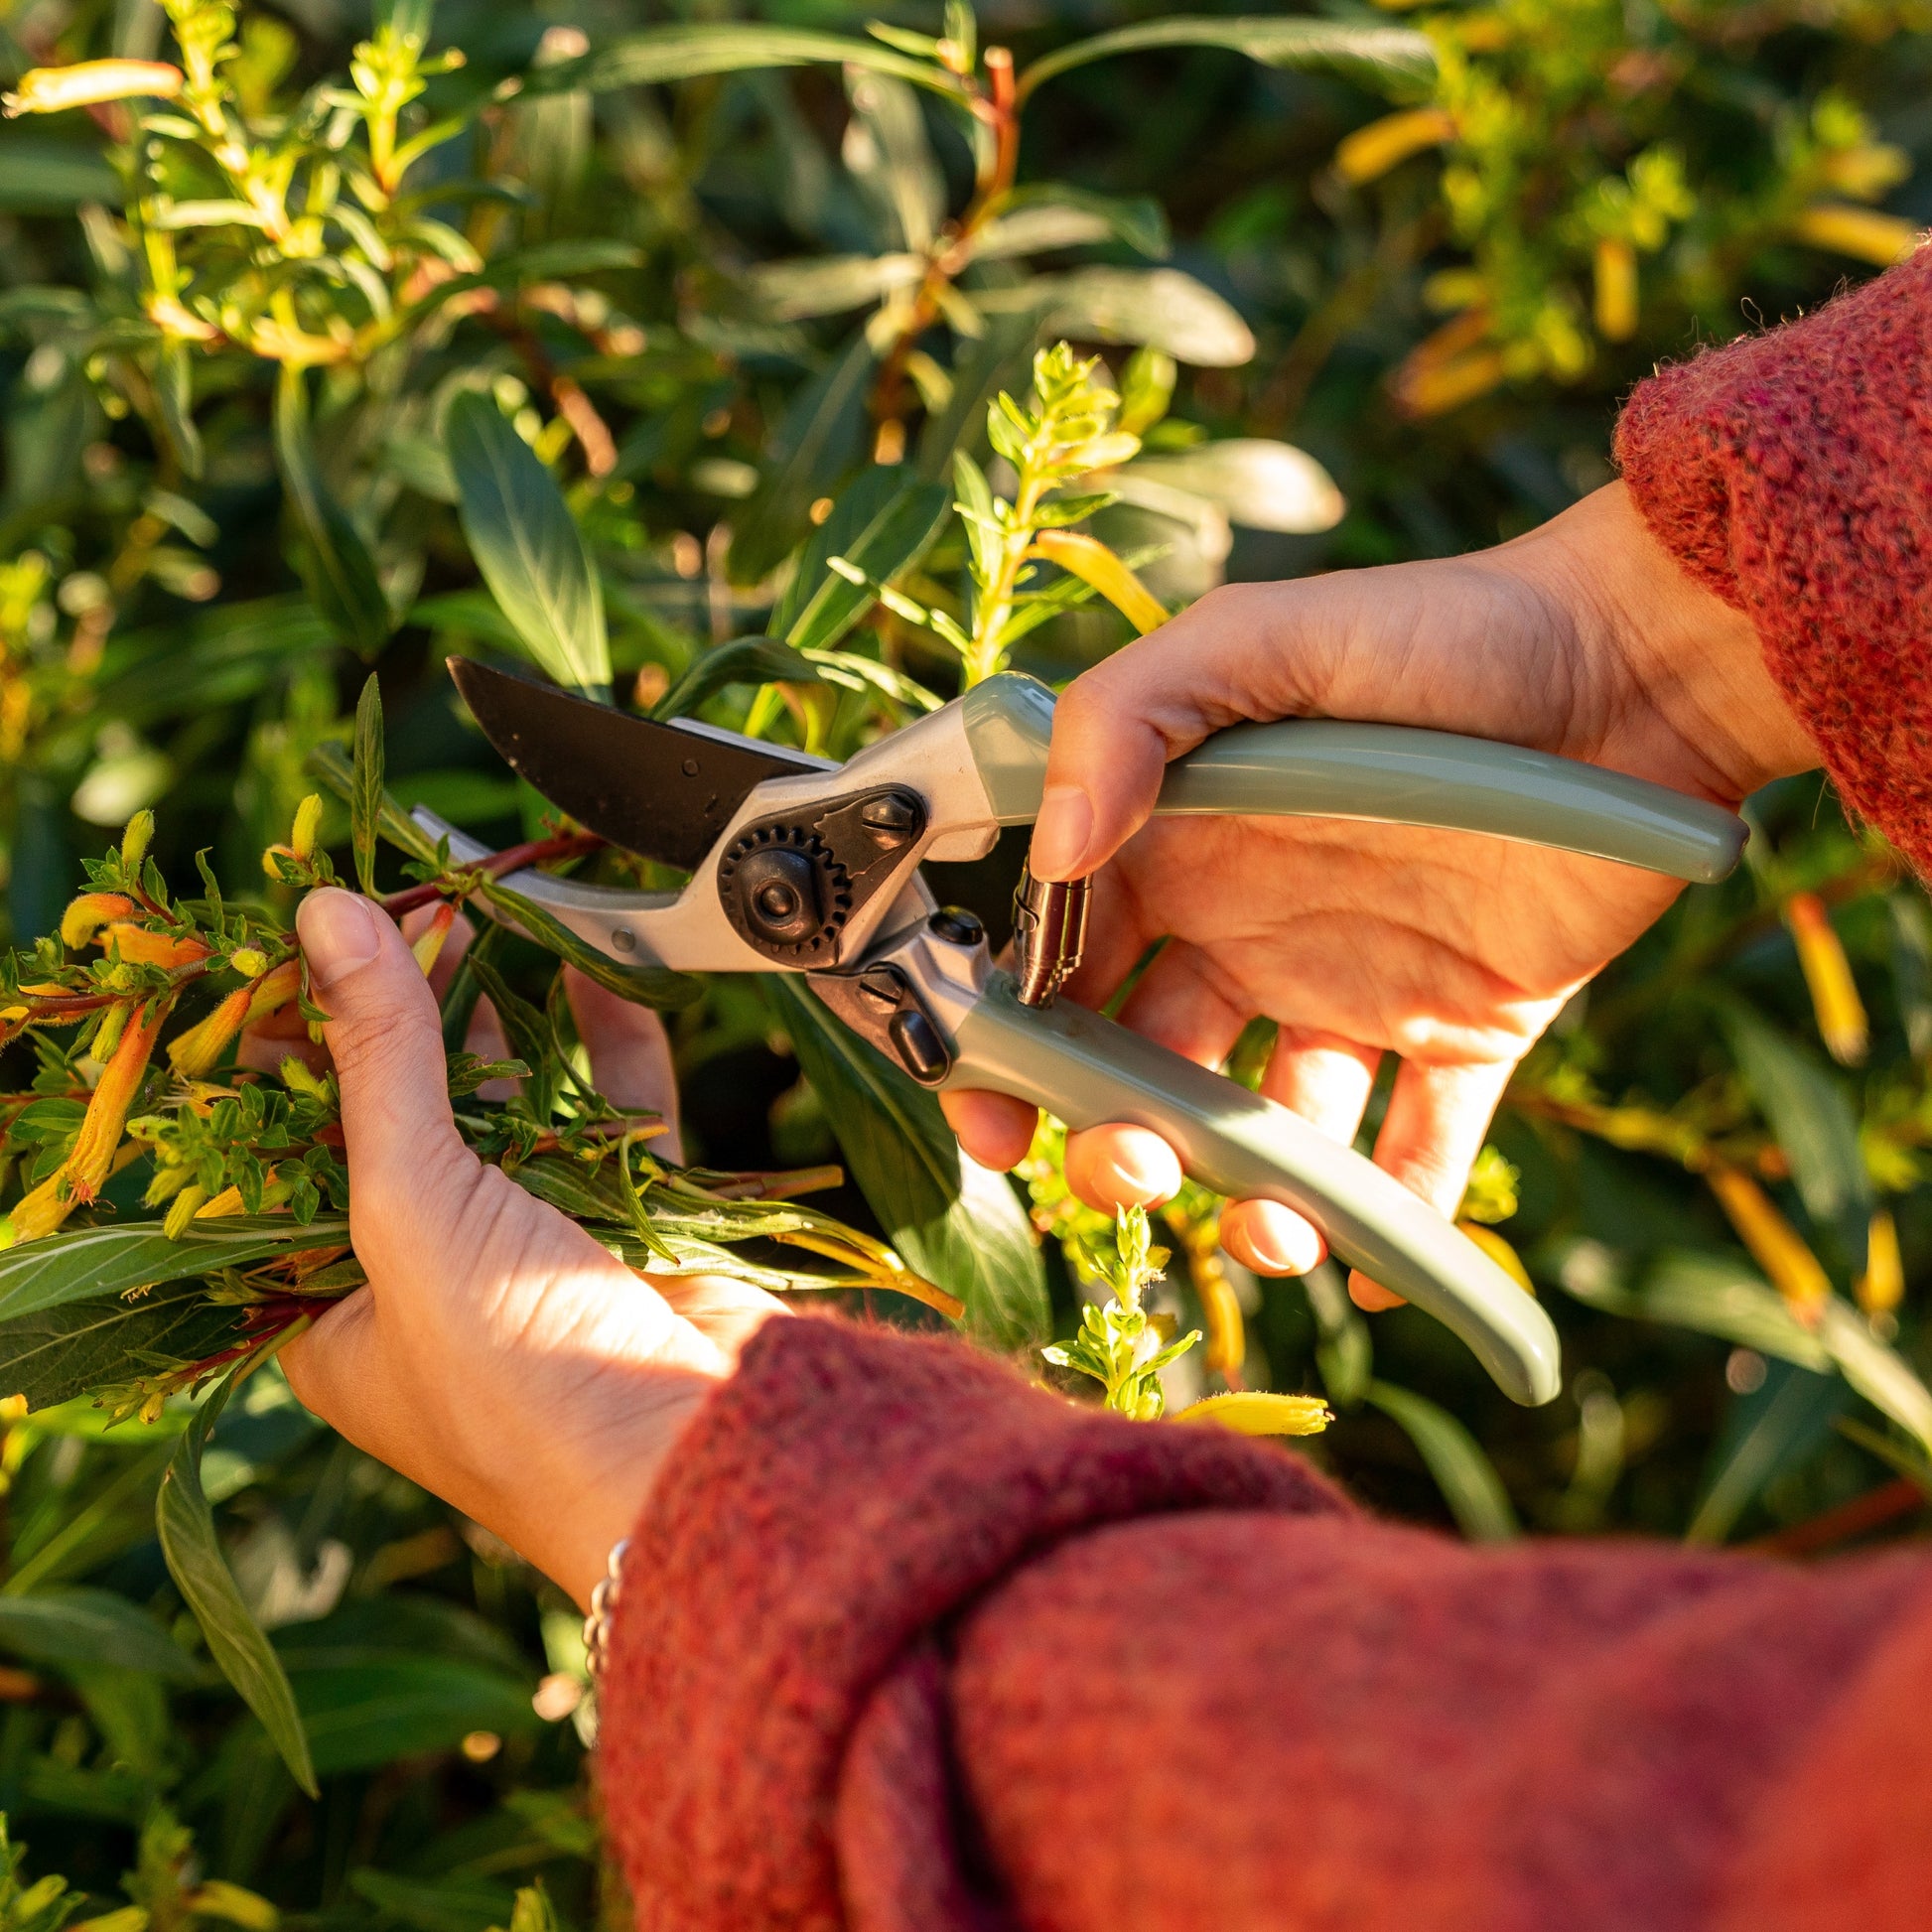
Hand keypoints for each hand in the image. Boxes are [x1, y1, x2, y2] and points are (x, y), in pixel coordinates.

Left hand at [273, 889, 782, 1605]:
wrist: (703, 1462)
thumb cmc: (522, 1385)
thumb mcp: (413, 1213)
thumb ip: (381, 1058)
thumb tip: (330, 915)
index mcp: (332, 1310)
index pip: (285, 1147)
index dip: (290, 1040)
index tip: (302, 938)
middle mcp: (429, 1279)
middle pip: (398, 1113)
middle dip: (401, 1008)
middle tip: (406, 902)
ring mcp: (536, 1249)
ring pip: (506, 1103)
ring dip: (500, 1012)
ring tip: (486, 910)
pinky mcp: (631, 1225)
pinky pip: (610, 1112)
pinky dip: (603, 1041)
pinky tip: (588, 968)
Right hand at [943, 484, 1815, 1306]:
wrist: (1635, 667)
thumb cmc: (1443, 631)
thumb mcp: (1262, 638)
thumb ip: (1129, 717)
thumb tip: (1051, 854)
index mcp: (1182, 847)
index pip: (1061, 962)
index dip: (1012, 1045)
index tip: (991, 1120)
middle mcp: (1249, 929)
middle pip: (1145, 1068)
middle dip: (1116, 1138)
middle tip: (1130, 1167)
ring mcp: (1353, 989)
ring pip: (1268, 1132)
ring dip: (1250, 1202)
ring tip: (1273, 1227)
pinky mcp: (1462, 1032)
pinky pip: (1418, 1154)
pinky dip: (1398, 1228)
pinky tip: (1382, 1269)